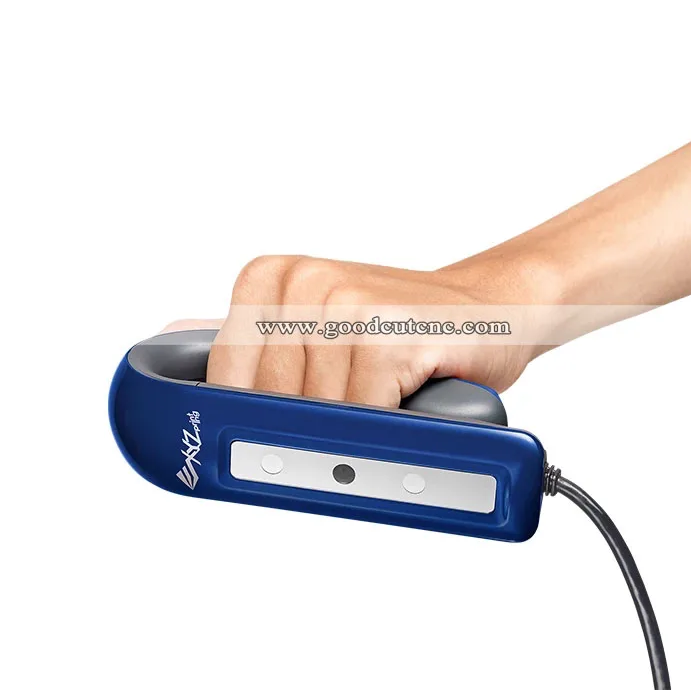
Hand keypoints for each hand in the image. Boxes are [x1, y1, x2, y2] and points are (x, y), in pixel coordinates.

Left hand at [202, 255, 546, 406]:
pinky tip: (404, 399)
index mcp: (273, 278)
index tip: (273, 439)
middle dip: (307, 427)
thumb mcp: (320, 322)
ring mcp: (347, 304)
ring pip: (317, 412)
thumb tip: (175, 345)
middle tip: (346, 420)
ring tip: (381, 403)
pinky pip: (362, 414)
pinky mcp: (389, 334)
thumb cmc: (404, 325)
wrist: (488, 307)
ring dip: (351, 427)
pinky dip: (383, 424)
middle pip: (270, 400)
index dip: (249, 419)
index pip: (226, 375)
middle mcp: (305, 282)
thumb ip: (256, 338)